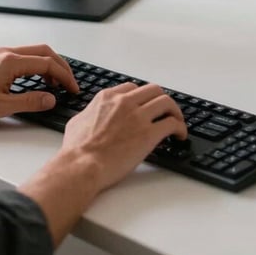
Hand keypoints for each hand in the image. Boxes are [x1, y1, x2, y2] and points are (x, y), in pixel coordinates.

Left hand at [0, 44, 78, 122]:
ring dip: (50, 65)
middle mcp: (8, 53)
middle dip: (61, 66)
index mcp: (11, 62)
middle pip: (45, 52)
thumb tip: (51, 99)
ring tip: (56, 84)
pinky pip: (25, 55)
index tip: (73, 88)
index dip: (64, 76)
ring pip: (35, 52)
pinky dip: (38, 65)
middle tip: (70, 83)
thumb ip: (30, 101)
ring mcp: (2, 54)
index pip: (48, 64)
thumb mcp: (1, 107)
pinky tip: (38, 79)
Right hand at [62, 82, 187, 191]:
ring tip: (177, 121)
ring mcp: (138, 116)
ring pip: (166, 102)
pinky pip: (172, 124)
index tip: (146, 105)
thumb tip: (90, 115)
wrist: (81, 165)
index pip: (132, 88)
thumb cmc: (76, 149)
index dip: (142, 97)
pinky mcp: (148, 134)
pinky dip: (180, 128)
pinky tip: (180, 135)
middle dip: (161, 99)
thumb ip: (89, 113)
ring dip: (175, 111)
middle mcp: (125, 102)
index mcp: (108, 98)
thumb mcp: (77, 121)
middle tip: (166, 110)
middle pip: (153, 90)